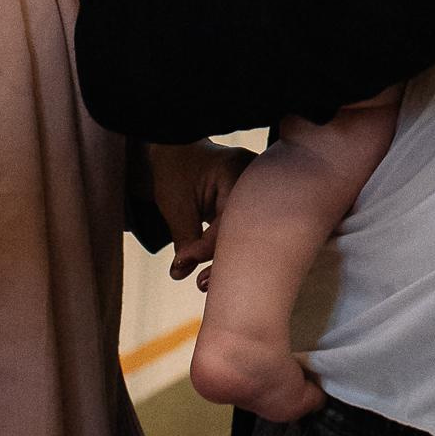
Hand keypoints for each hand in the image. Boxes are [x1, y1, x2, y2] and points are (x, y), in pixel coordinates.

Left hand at [148, 138, 253, 277]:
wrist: (179, 151)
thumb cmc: (175, 170)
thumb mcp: (176, 204)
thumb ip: (183, 238)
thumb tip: (181, 273)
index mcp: (237, 170)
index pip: (228, 218)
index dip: (207, 247)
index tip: (185, 263)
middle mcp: (256, 179)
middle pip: (248, 228)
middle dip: (227, 260)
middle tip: (203, 284)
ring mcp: (259, 191)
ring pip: (249, 234)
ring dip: (230, 259)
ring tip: (205, 282)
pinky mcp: (255, 204)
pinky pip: (247, 231)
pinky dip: (232, 251)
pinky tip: (220, 272)